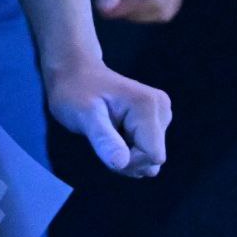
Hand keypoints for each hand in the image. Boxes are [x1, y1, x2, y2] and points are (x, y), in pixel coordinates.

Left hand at [44, 58, 169, 177]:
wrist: (74, 73)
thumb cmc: (74, 92)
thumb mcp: (83, 115)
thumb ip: (103, 138)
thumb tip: (121, 163)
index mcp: (148, 106)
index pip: (152, 156)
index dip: (128, 162)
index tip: (105, 147)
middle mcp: (161, 109)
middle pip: (153, 158)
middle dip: (127, 160)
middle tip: (102, 140)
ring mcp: (161, 114)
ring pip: (150, 157)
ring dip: (128, 156)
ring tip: (107, 135)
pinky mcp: (156, 119)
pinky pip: (147, 149)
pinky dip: (130, 149)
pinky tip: (114, 133)